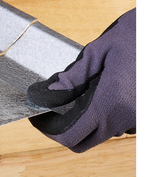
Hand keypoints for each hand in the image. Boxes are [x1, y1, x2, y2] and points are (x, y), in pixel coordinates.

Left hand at [27, 8, 135, 151]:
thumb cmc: (136, 35)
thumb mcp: (98, 51)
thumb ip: (72, 77)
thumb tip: (47, 94)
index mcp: (110, 103)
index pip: (71, 136)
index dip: (49, 130)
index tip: (38, 118)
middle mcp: (126, 117)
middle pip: (84, 142)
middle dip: (64, 130)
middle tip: (52, 110)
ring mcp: (138, 120)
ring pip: (103, 134)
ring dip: (86, 122)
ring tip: (80, 95)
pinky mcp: (145, 116)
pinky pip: (119, 125)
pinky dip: (106, 116)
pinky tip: (104, 94)